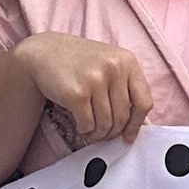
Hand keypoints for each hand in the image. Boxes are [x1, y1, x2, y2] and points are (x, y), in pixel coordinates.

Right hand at [20, 33, 156, 149]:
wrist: (44, 52)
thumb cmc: (80, 62)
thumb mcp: (109, 64)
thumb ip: (125, 87)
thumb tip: (136, 125)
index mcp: (127, 60)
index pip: (144, 102)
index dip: (137, 124)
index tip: (128, 136)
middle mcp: (114, 68)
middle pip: (123, 117)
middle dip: (112, 132)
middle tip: (103, 134)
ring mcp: (95, 79)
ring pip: (105, 124)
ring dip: (98, 134)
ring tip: (91, 131)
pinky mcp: (77, 93)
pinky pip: (87, 125)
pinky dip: (84, 131)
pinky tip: (80, 125)